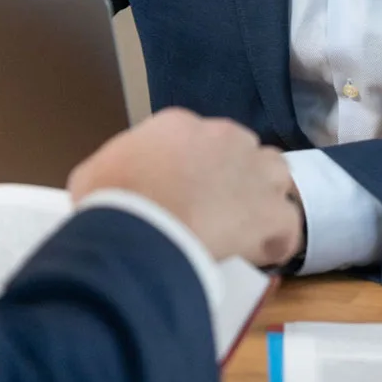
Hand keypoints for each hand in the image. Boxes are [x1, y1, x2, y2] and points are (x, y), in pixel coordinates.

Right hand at [68, 108, 303, 268]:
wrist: (141, 227)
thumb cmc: (111, 200)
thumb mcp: (94, 175)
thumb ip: (114, 171)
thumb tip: (112, 185)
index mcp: (180, 126)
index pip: (201, 141)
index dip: (195, 170)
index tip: (183, 194)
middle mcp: (224, 136)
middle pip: (242, 152)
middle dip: (232, 178)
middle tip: (211, 211)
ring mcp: (254, 171)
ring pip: (274, 176)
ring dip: (262, 198)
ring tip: (242, 228)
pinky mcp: (272, 210)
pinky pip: (287, 225)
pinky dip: (275, 241)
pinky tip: (258, 255)